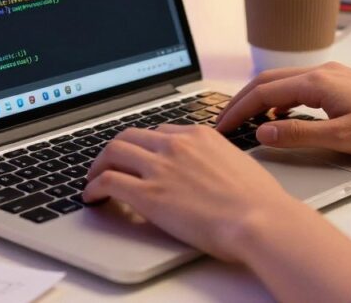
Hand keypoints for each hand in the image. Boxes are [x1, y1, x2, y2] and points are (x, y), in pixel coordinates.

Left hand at [82, 124, 306, 261]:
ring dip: (98, 165)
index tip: (140, 156)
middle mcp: (176, 145)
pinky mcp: (147, 194)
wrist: (258, 219)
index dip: (145, 144)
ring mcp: (160, 167)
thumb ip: (217, 160)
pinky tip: (91, 196)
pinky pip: (108, 181)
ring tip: (93, 178)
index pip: (161, 131)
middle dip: (116, 149)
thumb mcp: (239, 164)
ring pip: (113, 152)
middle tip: (109, 163)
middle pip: (131, 135)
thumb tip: (211, 171)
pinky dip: (93, 187)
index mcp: (200, 135)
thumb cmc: (258, 201)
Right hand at [216, 62, 350, 157]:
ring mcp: (332, 75)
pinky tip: (282, 118)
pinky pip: (299, 87)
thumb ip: (298, 136)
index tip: (221, 127)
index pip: (262, 93)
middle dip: (242, 101)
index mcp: (317, 82)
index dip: (237, 111)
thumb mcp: (341, 138)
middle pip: (267, 81)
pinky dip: (280, 100)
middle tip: (224, 123)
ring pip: (283, 83)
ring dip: (260, 100)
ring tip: (246, 122)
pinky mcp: (341, 83)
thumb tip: (263, 134)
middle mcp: (321, 72)